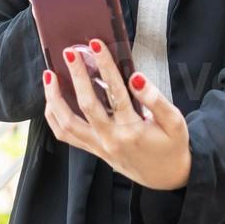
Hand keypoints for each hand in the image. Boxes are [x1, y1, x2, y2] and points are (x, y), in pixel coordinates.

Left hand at [41, 38, 190, 190]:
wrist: (167, 177)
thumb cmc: (171, 146)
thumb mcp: (175, 122)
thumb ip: (156, 100)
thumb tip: (136, 78)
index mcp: (133, 130)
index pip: (116, 92)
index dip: (105, 66)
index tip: (97, 46)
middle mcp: (111, 139)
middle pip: (86, 105)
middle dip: (76, 76)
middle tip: (70, 52)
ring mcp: (99, 146)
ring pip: (66, 124)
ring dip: (54, 98)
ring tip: (49, 75)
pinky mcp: (93, 150)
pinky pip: (66, 135)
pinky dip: (54, 117)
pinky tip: (52, 99)